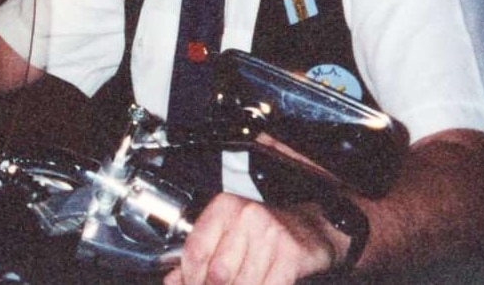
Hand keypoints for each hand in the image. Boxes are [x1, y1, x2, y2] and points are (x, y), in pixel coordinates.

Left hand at [163, 194, 347, 284]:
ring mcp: (270, 235)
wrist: (311, 229)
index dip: (189, 280)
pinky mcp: (290, 255)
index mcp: (225, 206)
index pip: (195, 252)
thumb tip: (172, 281)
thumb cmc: (264, 232)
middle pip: (217, 275)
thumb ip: (198, 257)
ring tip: (245, 284)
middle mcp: (247, 215)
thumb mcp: (228, 235)